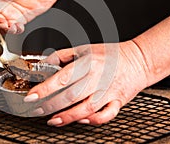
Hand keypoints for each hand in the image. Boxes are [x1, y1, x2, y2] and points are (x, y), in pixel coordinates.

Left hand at [23, 41, 148, 125]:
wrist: (137, 59)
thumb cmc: (109, 54)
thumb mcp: (84, 48)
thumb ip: (63, 55)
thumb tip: (44, 63)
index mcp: (89, 63)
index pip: (62, 78)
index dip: (45, 89)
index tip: (31, 96)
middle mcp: (98, 78)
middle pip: (71, 96)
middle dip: (50, 106)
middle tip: (36, 110)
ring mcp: (109, 91)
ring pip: (86, 109)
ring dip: (67, 117)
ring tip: (52, 120)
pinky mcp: (118, 101)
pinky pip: (106, 115)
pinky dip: (93, 120)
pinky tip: (80, 121)